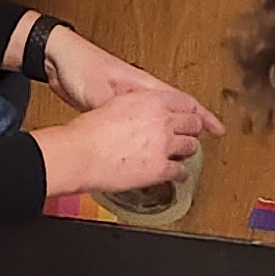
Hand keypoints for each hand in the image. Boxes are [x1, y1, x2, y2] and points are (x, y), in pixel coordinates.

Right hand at [36, 87, 212, 201]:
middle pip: (192, 123)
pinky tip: (179, 175)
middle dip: (192, 129)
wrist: (80, 153)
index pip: (185, 101)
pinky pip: (179, 171)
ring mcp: (163, 145)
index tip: (194, 114)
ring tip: (186, 153)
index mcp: (151, 100)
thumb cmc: (89, 131)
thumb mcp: (115, 104)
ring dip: (188, 150)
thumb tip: (139, 112)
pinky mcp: (160, 168)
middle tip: (190, 134)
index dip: (192, 110)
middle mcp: (162, 120)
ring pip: (190, 147)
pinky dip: (181, 174)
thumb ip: (135, 106)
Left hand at [42, 32, 226, 137]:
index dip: (204, 117)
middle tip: (204, 148)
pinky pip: (146, 122)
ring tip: (185, 149)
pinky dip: (156, 133)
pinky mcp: (118, 105)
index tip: (219, 131)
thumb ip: (118, 112)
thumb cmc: (81, 68)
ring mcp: (132, 99)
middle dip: (195, 127)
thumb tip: (134, 132)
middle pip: (179, 110)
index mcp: (145, 86)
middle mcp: (143, 93)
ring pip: (164, 117)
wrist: (60, 59)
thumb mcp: (100, 93)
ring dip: (176, 131)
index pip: (184, 102)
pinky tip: (154, 145)